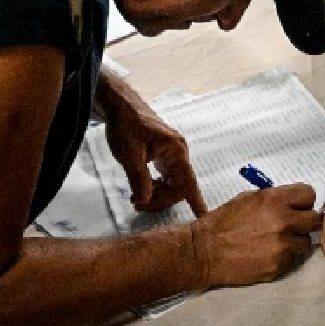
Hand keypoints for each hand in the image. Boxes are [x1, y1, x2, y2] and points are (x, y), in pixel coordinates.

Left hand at [105, 99, 206, 215]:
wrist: (120, 107)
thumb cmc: (126, 125)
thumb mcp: (129, 154)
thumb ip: (139, 179)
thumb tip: (145, 200)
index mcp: (176, 151)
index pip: (188, 182)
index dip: (197, 202)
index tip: (204, 218)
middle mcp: (179, 153)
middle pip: (178, 187)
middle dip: (160, 200)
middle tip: (137, 203)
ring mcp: (172, 155)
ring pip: (171, 185)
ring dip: (156, 195)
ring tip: (135, 198)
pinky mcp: (164, 156)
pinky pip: (165, 178)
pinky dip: (154, 187)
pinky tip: (141, 190)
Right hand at [189, 184, 320, 286]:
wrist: (205, 251)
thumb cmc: (223, 222)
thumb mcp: (247, 198)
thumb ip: (273, 198)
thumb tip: (290, 202)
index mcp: (275, 200)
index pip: (309, 194)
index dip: (303, 200)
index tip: (297, 206)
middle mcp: (283, 221)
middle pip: (314, 219)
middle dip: (304, 221)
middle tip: (292, 225)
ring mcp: (283, 246)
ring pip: (306, 242)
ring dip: (296, 241)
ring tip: (278, 242)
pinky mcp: (279, 266)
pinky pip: (292, 259)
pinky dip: (284, 256)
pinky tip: (267, 254)